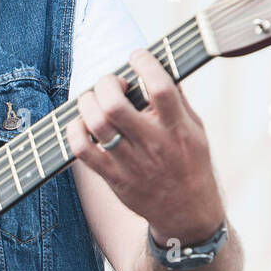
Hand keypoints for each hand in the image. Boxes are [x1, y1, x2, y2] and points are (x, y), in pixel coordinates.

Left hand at [65, 49, 225, 245]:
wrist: (186, 213)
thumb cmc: (190, 164)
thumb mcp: (195, 129)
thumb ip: (178, 100)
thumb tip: (159, 66)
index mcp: (178, 129)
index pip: (160, 88)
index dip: (144, 64)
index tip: (136, 57)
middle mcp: (154, 144)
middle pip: (115, 106)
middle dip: (106, 84)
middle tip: (109, 83)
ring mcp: (131, 163)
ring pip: (97, 125)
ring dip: (88, 104)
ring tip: (93, 100)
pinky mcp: (113, 178)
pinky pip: (83, 150)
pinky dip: (75, 131)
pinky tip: (81, 124)